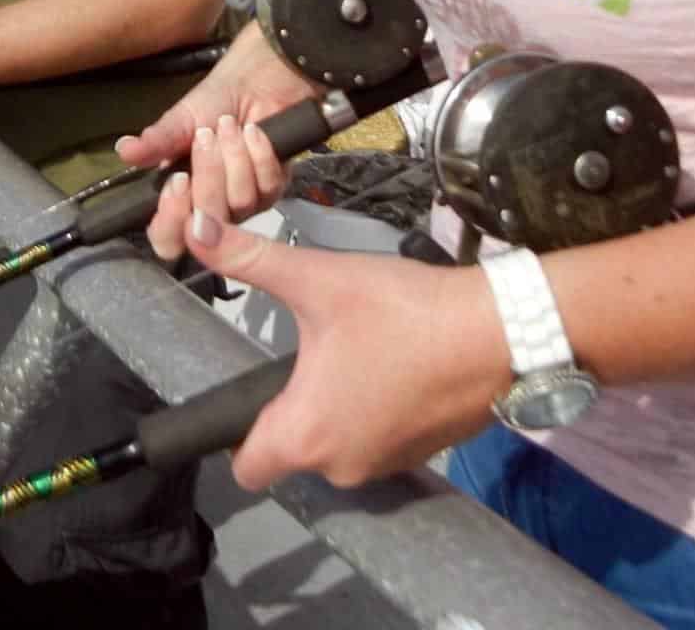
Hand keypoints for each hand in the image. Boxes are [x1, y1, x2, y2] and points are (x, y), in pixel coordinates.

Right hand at [119, 22, 320, 258]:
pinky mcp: (274, 189)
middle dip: (208, 175)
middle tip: (205, 136)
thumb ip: (157, 141)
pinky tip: (255, 130)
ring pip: (240, 203)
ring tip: (229, 125)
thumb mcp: (182, 120)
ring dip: (234, 157)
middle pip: (206, 223)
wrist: (257, 79)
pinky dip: (259, 153)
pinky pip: (267, 186)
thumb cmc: (216, 100)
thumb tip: (124, 150)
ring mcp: (245, 202)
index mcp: (181, 196)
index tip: (178, 182)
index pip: (169, 237)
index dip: (172, 221)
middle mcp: (211, 207)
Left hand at [180, 210, 510, 489]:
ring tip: (358, 352)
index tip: (252, 391)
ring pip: (339, 444)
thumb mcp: (319, 278)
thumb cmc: (400, 309)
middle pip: (293, 449)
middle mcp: (340, 466)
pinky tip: (394, 366)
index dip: (237, 434)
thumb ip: (249, 258)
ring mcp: (386, 465)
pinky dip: (378, 412)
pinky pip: (379, 440)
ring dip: (340, 408)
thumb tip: (194, 229)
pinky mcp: (421, 455)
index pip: (247, 466)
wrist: (499, 330)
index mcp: (304, 434)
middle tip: (315, 351)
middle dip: (297, 405)